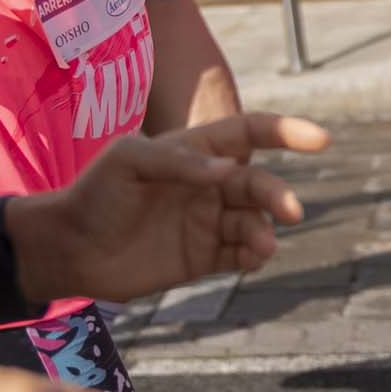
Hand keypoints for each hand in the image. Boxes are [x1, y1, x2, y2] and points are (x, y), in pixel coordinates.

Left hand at [12, 110, 332, 302]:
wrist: (69, 248)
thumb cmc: (94, 193)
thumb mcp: (127, 160)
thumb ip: (176, 160)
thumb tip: (227, 171)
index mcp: (195, 151)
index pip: (250, 133)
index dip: (287, 132)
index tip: (321, 140)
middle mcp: (208, 185)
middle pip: (259, 184)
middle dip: (278, 194)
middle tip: (290, 211)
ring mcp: (207, 222)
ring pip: (254, 222)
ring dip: (266, 232)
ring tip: (262, 247)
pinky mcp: (202, 258)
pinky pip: (241, 255)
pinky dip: (254, 256)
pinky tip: (254, 259)